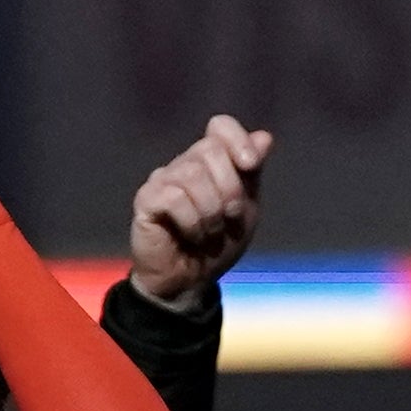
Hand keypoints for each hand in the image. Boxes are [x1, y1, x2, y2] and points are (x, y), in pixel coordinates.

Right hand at [129, 115, 274, 309]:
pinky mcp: (146, 200)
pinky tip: (190, 235)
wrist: (191, 282)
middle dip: (230, 188)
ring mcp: (162, 180)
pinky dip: (191, 221)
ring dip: (211, 212)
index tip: (251, 166)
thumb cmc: (218, 246)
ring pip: (193, 175)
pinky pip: (175, 197)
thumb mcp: (246, 210)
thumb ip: (252, 174)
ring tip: (209, 233)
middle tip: (230, 217)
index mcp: (210, 162)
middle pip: (210, 149)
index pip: (220, 127)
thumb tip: (264, 137)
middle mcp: (184, 164)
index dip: (238, 140)